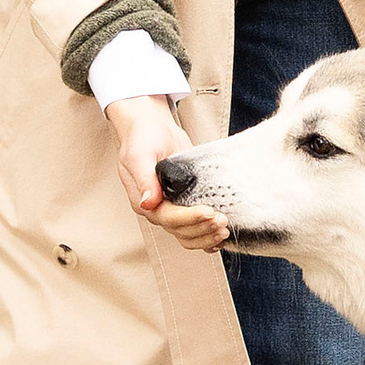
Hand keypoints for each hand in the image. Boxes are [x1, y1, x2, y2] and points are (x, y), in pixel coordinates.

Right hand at [108, 95, 227, 249]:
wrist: (152, 127)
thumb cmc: (143, 137)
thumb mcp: (139, 153)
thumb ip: (143, 178)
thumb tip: (149, 202)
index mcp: (145, 201)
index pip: (169, 218)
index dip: (190, 218)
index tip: (209, 212)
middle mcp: (158, 209)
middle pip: (181, 231)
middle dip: (203, 228)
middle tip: (222, 220)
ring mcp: (173, 208)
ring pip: (189, 235)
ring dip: (207, 235)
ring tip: (225, 229)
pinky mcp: (186, 203)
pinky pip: (196, 228)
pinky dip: (208, 236)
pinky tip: (221, 237)